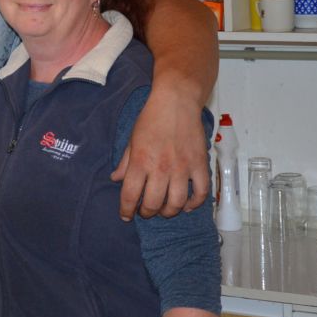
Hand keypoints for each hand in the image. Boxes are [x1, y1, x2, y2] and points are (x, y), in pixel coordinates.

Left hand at [111, 85, 210, 218]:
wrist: (176, 101)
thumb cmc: (152, 118)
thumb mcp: (132, 140)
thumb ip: (124, 162)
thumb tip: (115, 179)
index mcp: (141, 161)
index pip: (130, 195)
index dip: (126, 210)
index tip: (126, 215)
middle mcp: (161, 167)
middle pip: (153, 204)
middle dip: (147, 213)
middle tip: (145, 211)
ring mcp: (182, 167)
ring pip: (176, 203)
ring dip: (168, 211)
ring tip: (164, 209)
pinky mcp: (199, 165)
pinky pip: (201, 193)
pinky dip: (194, 204)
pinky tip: (186, 205)